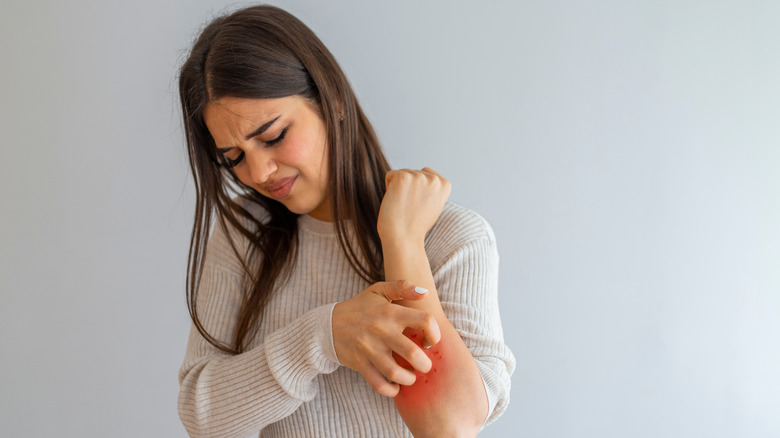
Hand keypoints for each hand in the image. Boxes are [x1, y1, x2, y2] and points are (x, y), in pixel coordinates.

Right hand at [332, 280, 440, 396]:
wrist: (327, 325)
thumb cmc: (359, 308)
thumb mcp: (378, 291)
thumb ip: (402, 287)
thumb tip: (425, 292)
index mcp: (391, 313)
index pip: (425, 320)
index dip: (434, 333)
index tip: (430, 341)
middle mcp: (382, 331)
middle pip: (413, 353)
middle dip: (425, 365)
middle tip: (424, 365)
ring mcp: (370, 349)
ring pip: (397, 373)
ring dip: (409, 379)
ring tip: (410, 376)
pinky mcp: (360, 364)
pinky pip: (379, 384)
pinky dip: (391, 390)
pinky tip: (395, 386)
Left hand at [377, 167, 450, 244]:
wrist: (404, 238)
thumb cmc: (415, 227)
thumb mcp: (433, 206)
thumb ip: (431, 191)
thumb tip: (423, 180)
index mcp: (444, 185)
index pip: (426, 174)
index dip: (418, 190)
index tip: (419, 206)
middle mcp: (434, 179)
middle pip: (413, 173)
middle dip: (408, 188)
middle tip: (410, 208)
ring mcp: (419, 177)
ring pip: (402, 174)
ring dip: (398, 189)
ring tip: (403, 206)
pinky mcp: (403, 177)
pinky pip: (390, 176)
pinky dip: (388, 188)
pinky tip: (396, 202)